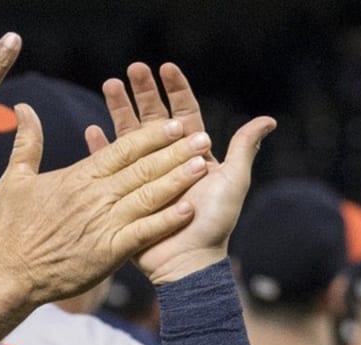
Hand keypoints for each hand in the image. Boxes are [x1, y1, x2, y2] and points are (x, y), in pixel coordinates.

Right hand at [0, 111, 206, 306]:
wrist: (13, 273)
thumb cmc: (14, 228)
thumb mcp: (16, 179)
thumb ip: (26, 143)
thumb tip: (25, 110)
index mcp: (79, 177)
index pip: (121, 150)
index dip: (150, 136)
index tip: (173, 124)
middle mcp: (95, 196)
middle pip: (141, 167)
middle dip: (174, 151)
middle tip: (201, 137)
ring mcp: (104, 222)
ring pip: (147, 194)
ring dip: (177, 179)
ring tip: (204, 165)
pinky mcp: (110, 250)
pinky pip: (143, 231)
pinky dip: (166, 220)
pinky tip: (189, 210)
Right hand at [92, 63, 275, 283]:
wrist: (190, 261)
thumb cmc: (215, 222)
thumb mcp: (234, 181)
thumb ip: (245, 147)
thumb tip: (269, 120)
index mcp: (193, 155)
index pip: (185, 113)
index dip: (176, 89)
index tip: (167, 67)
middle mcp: (169, 162)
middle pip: (155, 119)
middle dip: (144, 92)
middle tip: (133, 67)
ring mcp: (147, 177)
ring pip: (131, 136)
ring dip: (119, 110)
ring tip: (110, 84)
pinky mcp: (127, 194)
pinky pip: (110, 167)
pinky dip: (101, 149)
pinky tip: (92, 130)